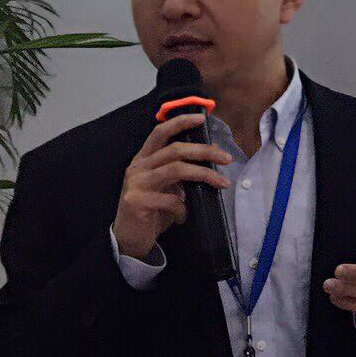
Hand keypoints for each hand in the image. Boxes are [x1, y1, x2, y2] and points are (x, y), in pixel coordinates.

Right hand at [112, 113, 232, 258]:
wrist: (129, 238)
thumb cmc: (152, 209)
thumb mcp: (166, 185)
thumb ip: (179, 171)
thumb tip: (211, 156)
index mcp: (143, 159)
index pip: (159, 133)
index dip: (179, 122)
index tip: (200, 118)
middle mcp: (137, 167)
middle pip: (175, 150)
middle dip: (204, 151)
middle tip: (226, 158)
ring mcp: (135, 183)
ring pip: (176, 169)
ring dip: (203, 174)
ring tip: (221, 183)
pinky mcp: (136, 201)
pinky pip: (171, 199)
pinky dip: (184, 207)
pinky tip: (184, 215)